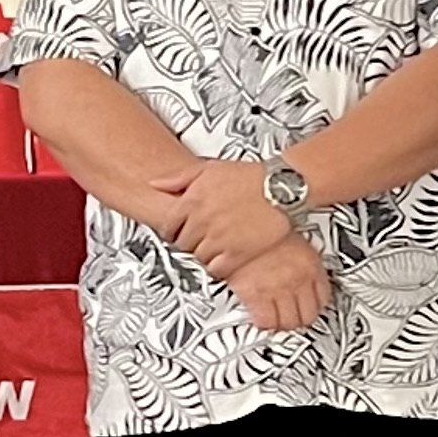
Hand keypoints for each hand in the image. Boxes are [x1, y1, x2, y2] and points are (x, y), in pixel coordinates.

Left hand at [150, 158, 296, 276]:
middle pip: (183, 244)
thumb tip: (155, 183)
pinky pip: (216, 268)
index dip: (175, 231)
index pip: (168, 226)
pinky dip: (220, 265)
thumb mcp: (210, 168)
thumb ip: (179, 177)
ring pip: (198, 257)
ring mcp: (218, 239)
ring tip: (219, 244)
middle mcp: (202, 221)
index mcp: (192, 201)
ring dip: (206, 253)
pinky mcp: (236, 254)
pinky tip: (228, 254)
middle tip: (203, 238)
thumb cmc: (252, 177)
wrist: (283, 187)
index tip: (182, 232)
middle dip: (191, 242)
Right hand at [222, 236, 331, 333]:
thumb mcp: (292, 237)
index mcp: (311, 265)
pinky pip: (266, 321)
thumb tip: (301, 262)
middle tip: (294, 317)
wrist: (243, 224)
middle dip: (301, 319)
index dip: (317, 305)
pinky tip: (261, 317)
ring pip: (288, 323)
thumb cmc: (264, 225)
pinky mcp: (257, 297)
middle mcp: (298, 281)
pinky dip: (264, 323)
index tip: (311, 305)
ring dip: (284, 324)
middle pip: (308, 315)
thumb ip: (300, 255)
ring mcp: (278, 291)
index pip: (323, 297)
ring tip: (278, 320)